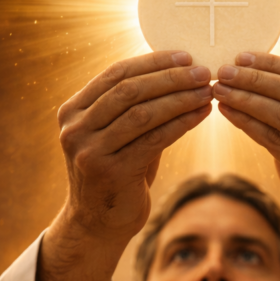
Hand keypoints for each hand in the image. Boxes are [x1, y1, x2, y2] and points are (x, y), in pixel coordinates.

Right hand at [40, 51, 212, 280]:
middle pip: (129, 90)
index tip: (186, 56)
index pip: (115, 74)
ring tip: (207, 92)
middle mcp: (75, 128)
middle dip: (171, 78)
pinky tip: (201, 115)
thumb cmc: (116, 173)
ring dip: (179, 99)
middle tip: (204, 72)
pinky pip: (153, 139)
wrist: (98, 224)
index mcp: (72, 111)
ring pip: (142, 113)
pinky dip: (180, 123)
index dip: (153, 62)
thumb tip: (176, 70)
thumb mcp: (117, 135)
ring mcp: (89, 151)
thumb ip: (133, 106)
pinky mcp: (110, 171)